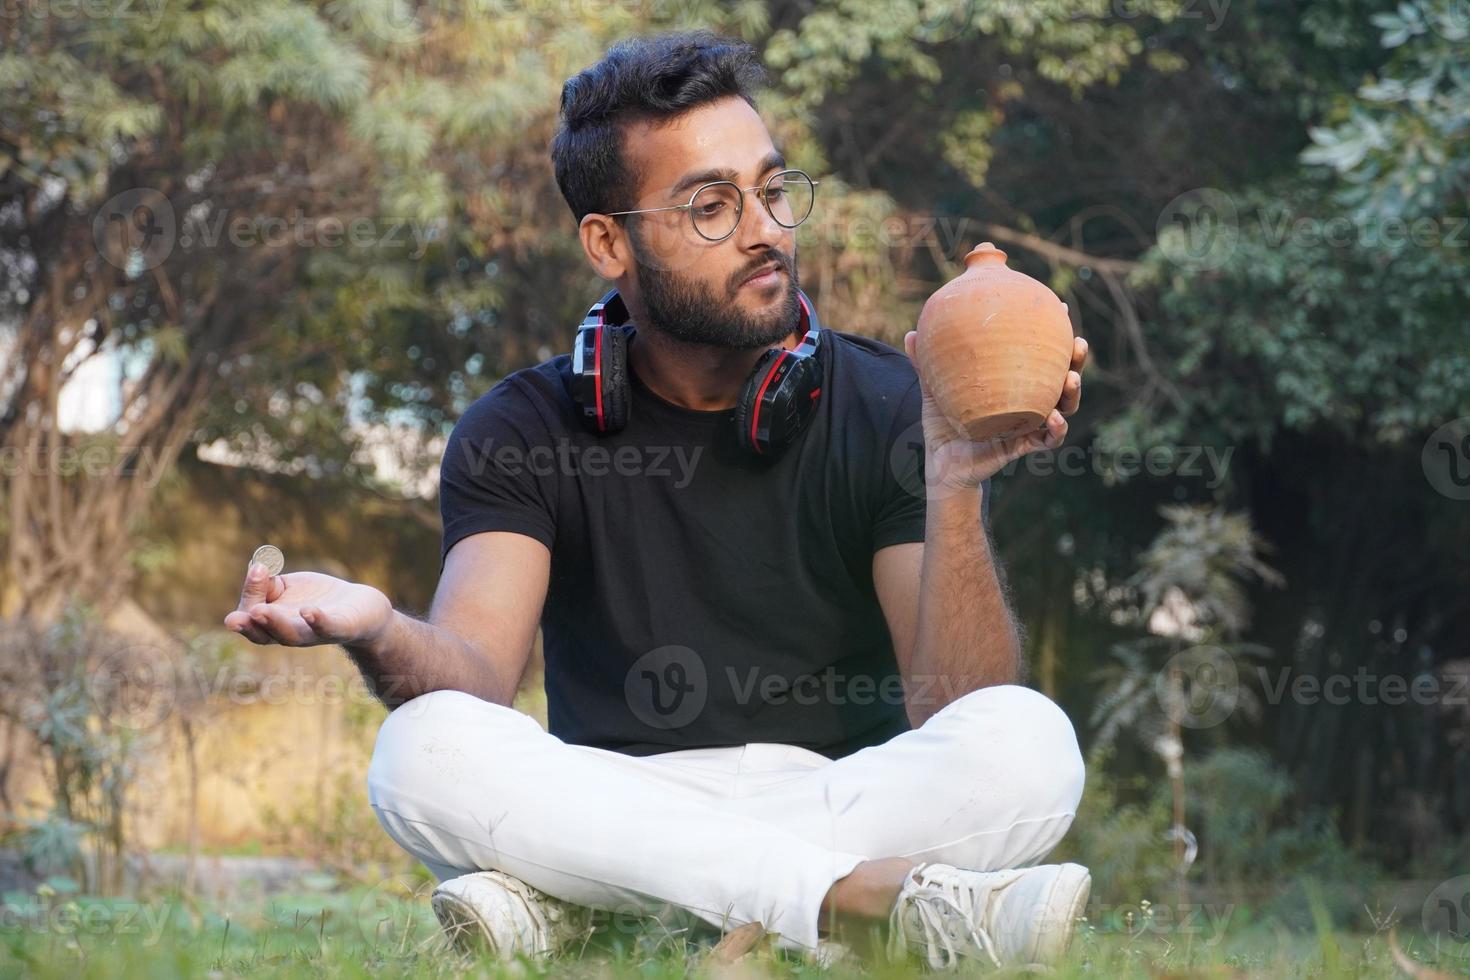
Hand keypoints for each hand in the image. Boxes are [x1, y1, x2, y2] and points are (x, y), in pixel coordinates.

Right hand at [223, 563, 392, 646]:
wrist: (364, 610)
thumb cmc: (321, 600)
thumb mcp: (291, 587)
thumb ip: (270, 584)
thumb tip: (257, 569)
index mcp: (275, 622)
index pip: (251, 615)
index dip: (249, 594)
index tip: (257, 568)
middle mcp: (291, 632)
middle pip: (264, 634)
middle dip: (249, 625)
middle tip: (234, 618)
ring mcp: (316, 634)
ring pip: (291, 636)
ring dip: (274, 624)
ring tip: (260, 612)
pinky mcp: (342, 629)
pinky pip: (328, 629)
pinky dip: (317, 622)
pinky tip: (308, 611)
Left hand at [902, 332, 1087, 491]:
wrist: (940, 463)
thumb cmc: (943, 424)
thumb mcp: (934, 391)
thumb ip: (926, 364)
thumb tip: (912, 334)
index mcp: (1013, 384)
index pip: (1040, 356)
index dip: (1054, 335)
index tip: (1061, 309)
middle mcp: (1026, 402)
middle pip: (1062, 378)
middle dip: (1076, 361)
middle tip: (1078, 344)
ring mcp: (1027, 424)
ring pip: (1063, 408)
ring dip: (1072, 393)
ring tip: (1071, 379)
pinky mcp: (1021, 446)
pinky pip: (1046, 440)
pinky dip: (1055, 430)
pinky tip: (1054, 418)